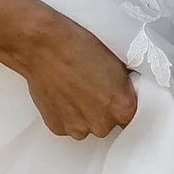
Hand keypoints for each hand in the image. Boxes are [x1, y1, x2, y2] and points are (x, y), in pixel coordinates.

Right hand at [0, 0, 138, 140]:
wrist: (43, 45)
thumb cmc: (76, 46)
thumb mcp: (116, 62)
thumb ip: (123, 86)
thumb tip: (123, 93)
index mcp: (122, 107)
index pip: (130, 114)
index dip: (121, 101)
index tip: (113, 92)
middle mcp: (102, 124)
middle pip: (108, 123)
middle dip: (102, 107)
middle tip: (91, 85)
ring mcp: (78, 128)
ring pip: (87, 125)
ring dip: (83, 112)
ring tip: (74, 87)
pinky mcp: (58, 127)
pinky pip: (68, 124)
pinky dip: (66, 112)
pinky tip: (62, 92)